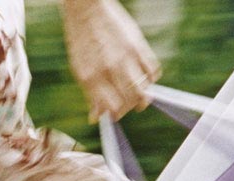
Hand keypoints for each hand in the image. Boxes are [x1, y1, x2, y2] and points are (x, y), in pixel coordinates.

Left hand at [62, 0, 161, 122]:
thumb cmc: (80, 39)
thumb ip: (90, 93)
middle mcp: (109, 69)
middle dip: (130, 107)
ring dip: (144, 96)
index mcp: (91, 77)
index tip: (116, 113)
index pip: (112, 108)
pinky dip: (152, 78)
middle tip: (129, 105)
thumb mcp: (79, 68)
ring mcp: (126, 57)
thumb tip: (96, 117)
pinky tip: (145, 77)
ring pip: (144, 89)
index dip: (116, 114)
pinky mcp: (139, 45)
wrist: (87, 9)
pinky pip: (154, 70)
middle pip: (130, 101)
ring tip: (140, 94)